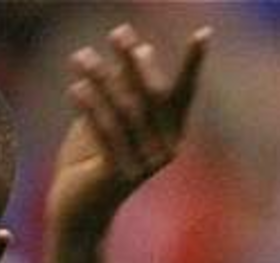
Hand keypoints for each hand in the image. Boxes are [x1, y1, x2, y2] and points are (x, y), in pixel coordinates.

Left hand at [48, 24, 210, 246]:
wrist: (74, 213)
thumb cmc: (88, 165)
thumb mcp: (106, 121)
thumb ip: (123, 90)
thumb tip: (140, 48)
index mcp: (169, 135)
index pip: (182, 93)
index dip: (193, 64)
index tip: (204, 33)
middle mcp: (165, 149)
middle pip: (152, 96)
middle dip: (134, 62)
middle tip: (117, 32)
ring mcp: (146, 164)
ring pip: (124, 111)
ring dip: (101, 79)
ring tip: (81, 56)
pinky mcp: (120, 174)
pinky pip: (105, 132)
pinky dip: (90, 107)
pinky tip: (75, 87)